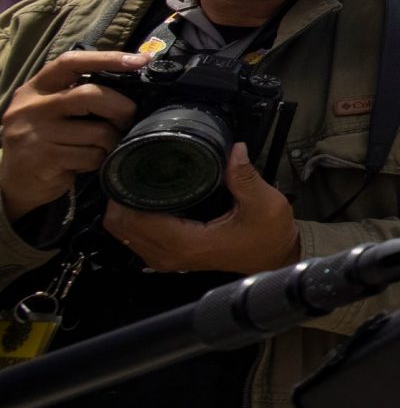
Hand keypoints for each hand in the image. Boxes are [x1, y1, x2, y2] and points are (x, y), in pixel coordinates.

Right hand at [0, 50, 143, 221]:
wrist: (16, 182)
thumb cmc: (46, 141)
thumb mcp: (52, 112)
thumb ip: (78, 95)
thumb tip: (130, 82)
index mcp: (35, 89)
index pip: (71, 62)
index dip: (107, 58)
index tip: (139, 60)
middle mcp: (30, 107)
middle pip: (90, 95)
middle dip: (121, 108)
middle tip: (128, 120)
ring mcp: (35, 133)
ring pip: (98, 131)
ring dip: (111, 141)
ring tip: (102, 147)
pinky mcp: (44, 158)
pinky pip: (92, 155)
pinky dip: (99, 160)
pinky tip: (86, 162)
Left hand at [106, 148, 298, 274]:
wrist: (274, 257)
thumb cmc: (268, 236)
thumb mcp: (264, 203)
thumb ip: (245, 177)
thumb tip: (235, 149)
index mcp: (186, 243)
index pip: (133, 220)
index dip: (123, 194)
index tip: (127, 169)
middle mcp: (170, 254)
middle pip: (119, 227)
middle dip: (119, 197)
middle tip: (128, 169)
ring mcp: (166, 258)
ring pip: (122, 233)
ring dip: (123, 208)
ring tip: (133, 181)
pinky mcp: (168, 256)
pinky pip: (134, 237)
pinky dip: (131, 218)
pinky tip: (143, 199)